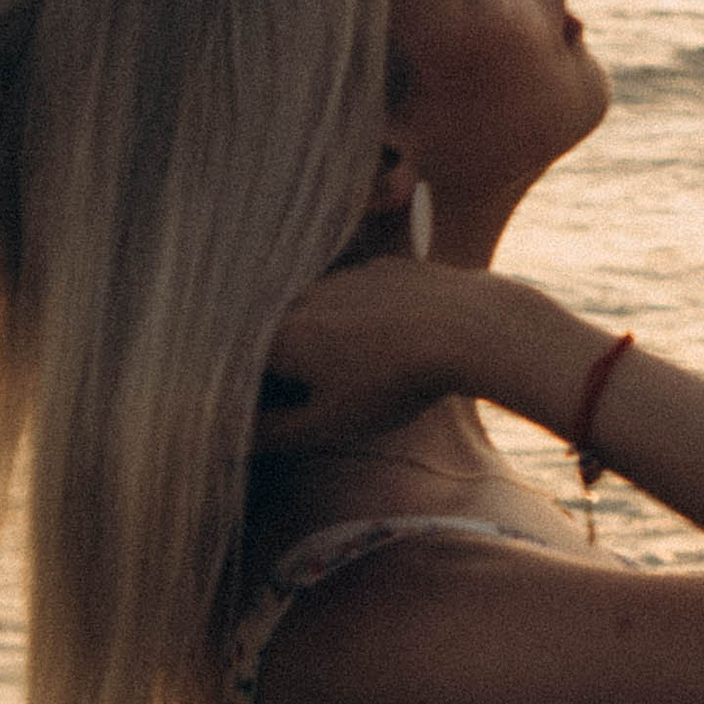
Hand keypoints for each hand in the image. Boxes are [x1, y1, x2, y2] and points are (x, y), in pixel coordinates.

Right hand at [255, 255, 481, 454]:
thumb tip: (236, 436)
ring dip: (328, 339)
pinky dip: (364, 318)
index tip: (274, 413)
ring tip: (365, 368)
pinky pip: (359, 296)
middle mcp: (303, 296)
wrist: (467, 328)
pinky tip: (392, 340)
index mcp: (280, 335)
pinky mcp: (381, 267)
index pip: (243, 364)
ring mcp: (344, 275)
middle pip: (278, 334)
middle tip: (322, 395)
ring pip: (319, 311)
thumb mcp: (330, 424)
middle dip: (290, 366)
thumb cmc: (394, 382)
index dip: (254, 392)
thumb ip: (274, 432)